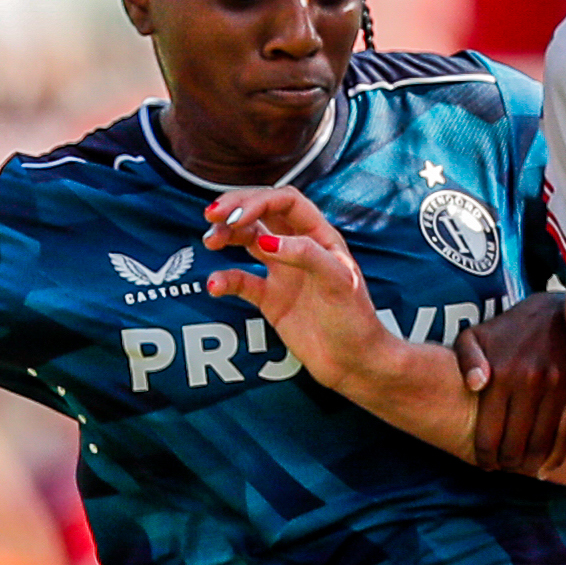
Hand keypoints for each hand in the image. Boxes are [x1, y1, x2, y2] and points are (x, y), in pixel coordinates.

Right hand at [199, 188, 396, 383]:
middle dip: (235, 209)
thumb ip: (305, 255)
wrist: (354, 363)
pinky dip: (225, 279)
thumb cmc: (355, 320)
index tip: (236, 216)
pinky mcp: (271, 299)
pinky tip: (214, 286)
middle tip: (211, 215)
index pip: (285, 202)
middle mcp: (299, 248)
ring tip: (210, 241)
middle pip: (262, 213)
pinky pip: (241, 281)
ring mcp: (283, 272)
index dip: (258, 201)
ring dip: (227, 235)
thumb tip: (265, 241)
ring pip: (247, 240)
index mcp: (320, 236)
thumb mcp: (338, 282)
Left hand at [458, 295, 565, 473]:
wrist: (552, 312)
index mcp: (500, 375)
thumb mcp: (473, 336)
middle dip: (506, 463)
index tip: (484, 464)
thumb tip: (475, 385)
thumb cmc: (505, 330)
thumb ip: (466, 361)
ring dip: (530, 465)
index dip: (485, 456)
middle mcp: (529, 382)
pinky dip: (556, 456)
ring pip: (541, 443)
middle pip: (515, 444)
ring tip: (521, 469)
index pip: (489, 433)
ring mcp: (556, 386)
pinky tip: (545, 468)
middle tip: (502, 468)